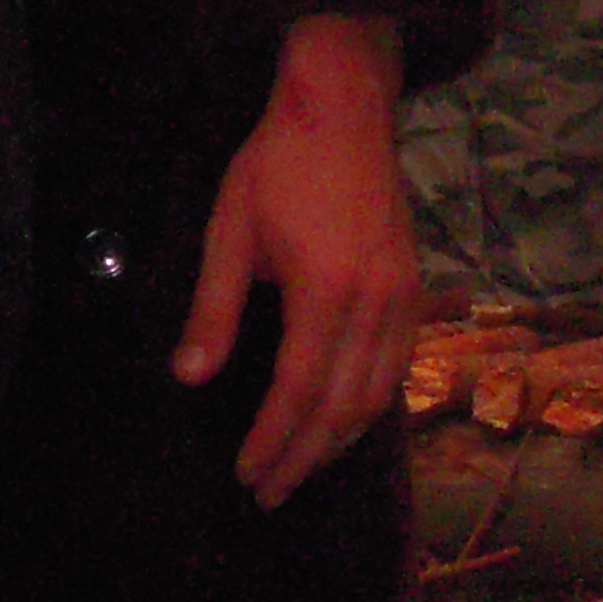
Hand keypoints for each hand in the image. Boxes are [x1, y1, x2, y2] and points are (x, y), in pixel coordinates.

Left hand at [172, 15, 418, 509]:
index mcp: (326, 289)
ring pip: (379, 394)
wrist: (343, 109)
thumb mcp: (229, 231)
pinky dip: (368, 406)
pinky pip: (397, 367)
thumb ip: (214, 310)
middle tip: (268, 492)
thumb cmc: (276, 165)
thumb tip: (190, 377)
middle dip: (304, 456)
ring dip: (339, 440)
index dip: (273, 439)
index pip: (298, 389)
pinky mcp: (413, 287)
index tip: (247, 473)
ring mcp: (403, 296)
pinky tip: (341, 421)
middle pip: (343, 405)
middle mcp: (376, 302)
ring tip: (300, 468)